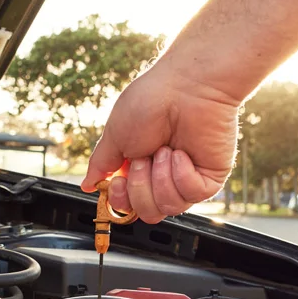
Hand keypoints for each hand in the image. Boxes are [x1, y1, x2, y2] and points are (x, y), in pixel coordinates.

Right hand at [81, 58, 241, 223]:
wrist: (186, 86)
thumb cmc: (151, 101)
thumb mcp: (115, 134)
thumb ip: (101, 163)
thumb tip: (87, 184)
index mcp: (138, 166)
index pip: (128, 204)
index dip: (120, 200)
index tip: (116, 181)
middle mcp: (162, 175)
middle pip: (147, 212)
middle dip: (140, 186)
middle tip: (144, 157)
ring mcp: (187, 177)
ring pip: (169, 206)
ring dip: (160, 177)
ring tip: (165, 150)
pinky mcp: (209, 177)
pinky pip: (192, 194)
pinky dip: (181, 174)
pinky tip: (181, 152)